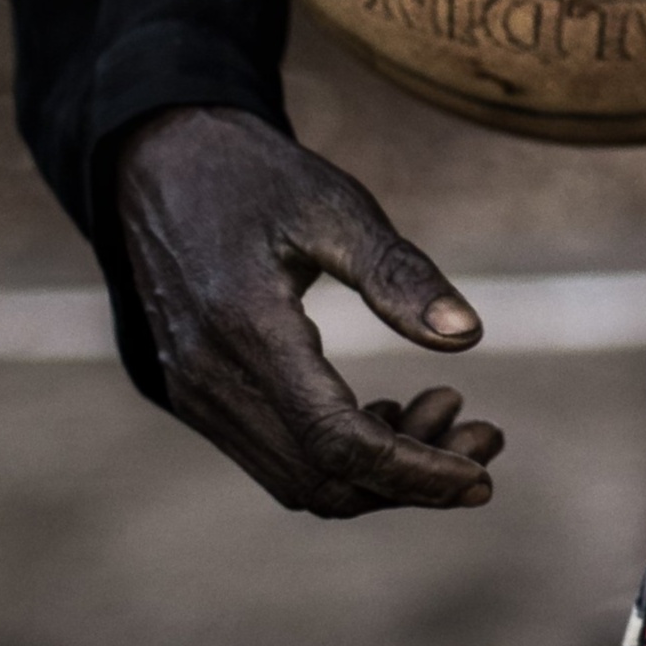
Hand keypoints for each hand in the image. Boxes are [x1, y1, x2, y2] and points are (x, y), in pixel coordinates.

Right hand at [113, 103, 504, 518]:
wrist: (158, 165)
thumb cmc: (256, 176)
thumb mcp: (334, 205)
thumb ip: (398, 273)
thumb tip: (469, 336)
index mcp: (247, 329)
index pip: (337, 442)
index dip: (414, 471)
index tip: (481, 474)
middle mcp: (211, 380)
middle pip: (323, 480)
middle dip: (412, 478)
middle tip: (487, 436)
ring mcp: (196, 396)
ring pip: (300, 479)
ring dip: (382, 470)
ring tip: (449, 408)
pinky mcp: (196, 396)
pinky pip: (275, 455)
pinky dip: (341, 454)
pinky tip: (390, 408)